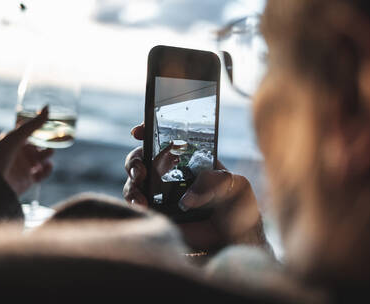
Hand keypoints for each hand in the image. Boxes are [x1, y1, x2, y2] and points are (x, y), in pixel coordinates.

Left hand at [0, 107, 53, 195]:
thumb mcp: (17, 136)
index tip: (52, 124)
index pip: (30, 132)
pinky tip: (47, 167)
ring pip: (42, 159)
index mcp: (14, 140)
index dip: (40, 129)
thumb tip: (48, 106)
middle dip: (47, 143)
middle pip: (39, 146)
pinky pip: (42, 175)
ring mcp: (24, 166)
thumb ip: (34, 123)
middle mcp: (19, 153)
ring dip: (48, 156)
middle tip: (53, 141)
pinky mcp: (28, 180)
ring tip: (48, 154)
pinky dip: (47, 171)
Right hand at [123, 124, 267, 251]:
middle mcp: (170, 172)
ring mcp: (160, 193)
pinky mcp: (156, 213)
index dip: (149, 131)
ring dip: (132, 186)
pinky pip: (137, 205)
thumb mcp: (235, 184)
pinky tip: (143, 207)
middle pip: (142, 158)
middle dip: (134, 161)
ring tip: (141, 198)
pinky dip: (134, 204)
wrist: (233, 238)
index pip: (165, 139)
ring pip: (134, 182)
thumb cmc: (237, 206)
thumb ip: (216, 180)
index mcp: (189, 158)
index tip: (139, 132)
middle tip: (140, 171)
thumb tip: (189, 197)